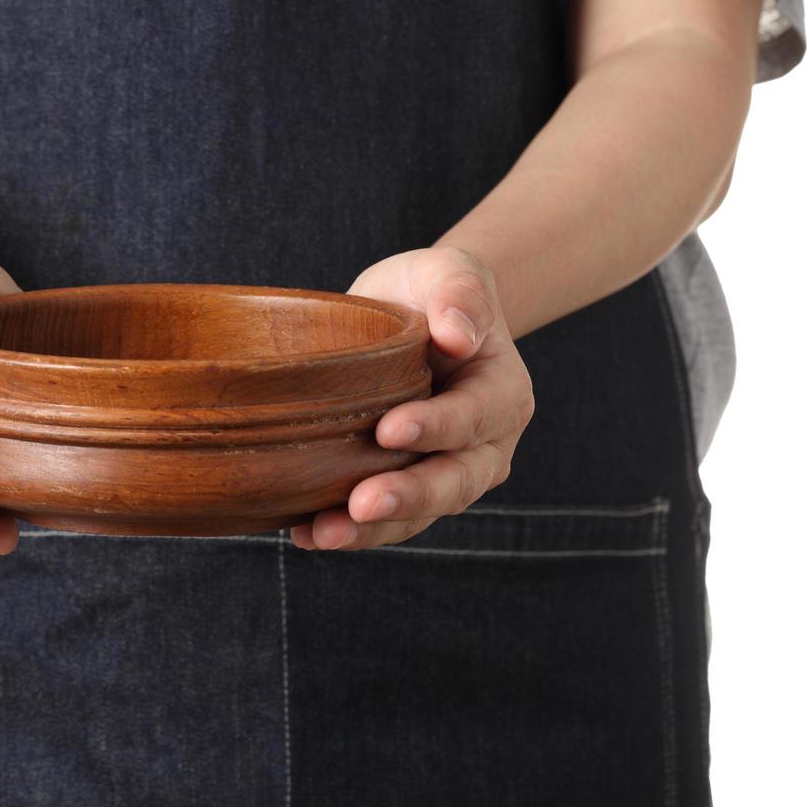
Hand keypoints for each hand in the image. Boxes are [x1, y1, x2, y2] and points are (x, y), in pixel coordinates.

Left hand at [290, 247, 533, 550]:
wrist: (418, 316)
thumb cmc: (433, 290)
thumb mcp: (448, 272)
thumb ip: (460, 293)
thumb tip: (458, 335)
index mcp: (503, 393)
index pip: (474, 416)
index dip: (435, 428)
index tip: (388, 431)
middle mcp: (486, 445)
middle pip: (455, 482)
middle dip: (408, 497)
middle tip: (359, 505)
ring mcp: (450, 473)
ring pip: (420, 513)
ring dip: (373, 530)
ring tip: (323, 534)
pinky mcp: (409, 487)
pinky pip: (387, 520)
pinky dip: (350, 531)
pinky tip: (303, 533)